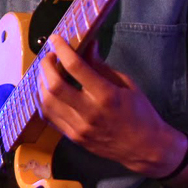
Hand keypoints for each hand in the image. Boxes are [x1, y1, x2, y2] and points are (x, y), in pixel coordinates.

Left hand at [37, 35, 186, 177]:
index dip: (62, 49)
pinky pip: (49, 117)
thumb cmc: (139, 113)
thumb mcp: (126, 84)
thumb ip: (101, 65)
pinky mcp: (74, 138)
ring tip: (46, 72)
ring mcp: (79, 128)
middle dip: (46, 66)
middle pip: (55, 86)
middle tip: (49, 56)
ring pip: (47, 102)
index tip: (55, 39)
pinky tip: (46, 90)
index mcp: (107, 96)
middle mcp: (90, 113)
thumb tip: (88, 44)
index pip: (76, 68)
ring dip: (41, 82)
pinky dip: (43, 100)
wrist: (146, 148)